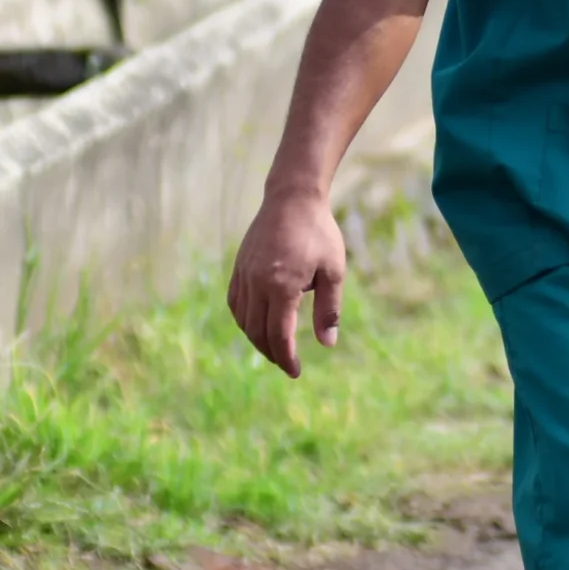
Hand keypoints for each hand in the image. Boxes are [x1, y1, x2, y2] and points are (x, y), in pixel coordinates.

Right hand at [228, 188, 346, 377]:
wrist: (293, 198)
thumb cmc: (319, 233)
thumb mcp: (334, 271)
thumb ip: (329, 309)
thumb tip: (327, 344)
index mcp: (283, 286)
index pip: (279, 335)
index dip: (286, 358)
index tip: (296, 371)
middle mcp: (258, 283)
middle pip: (258, 332)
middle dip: (272, 353)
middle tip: (287, 363)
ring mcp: (244, 274)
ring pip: (243, 319)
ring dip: (257, 338)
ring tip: (274, 347)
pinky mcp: (239, 266)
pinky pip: (235, 302)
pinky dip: (244, 319)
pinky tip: (256, 324)